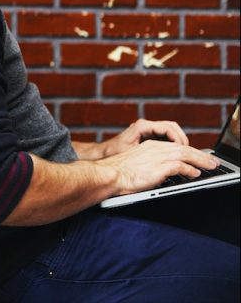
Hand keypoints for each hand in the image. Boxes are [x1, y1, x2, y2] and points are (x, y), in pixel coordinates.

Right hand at [98, 139, 217, 194]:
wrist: (108, 174)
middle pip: (183, 148)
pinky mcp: (158, 167)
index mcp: (149, 146)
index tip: (198, 157)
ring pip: (185, 155)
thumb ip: (150, 164)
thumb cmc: (117, 173)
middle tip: (212, 162)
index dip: (189, 152)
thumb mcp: (136, 163)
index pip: (174, 146)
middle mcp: (155, 148)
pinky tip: (195, 174)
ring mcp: (157, 157)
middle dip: (200, 155)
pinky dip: (190, 170)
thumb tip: (162, 173)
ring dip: (201, 161)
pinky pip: (180, 166)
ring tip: (210, 167)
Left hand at [100, 119, 188, 157]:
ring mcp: (147, 130)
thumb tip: (167, 155)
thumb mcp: (133, 153)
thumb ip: (149, 153)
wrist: (104, 154)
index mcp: (143, 126)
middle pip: (172, 127)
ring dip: (179, 142)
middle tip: (189, 153)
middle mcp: (146, 125)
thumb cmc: (115, 154)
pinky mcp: (148, 136)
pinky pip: (165, 137)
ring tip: (185, 155)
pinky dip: (173, 144)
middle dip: (182, 139)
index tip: (184, 150)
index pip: (168, 128)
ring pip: (170, 132)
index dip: (179, 139)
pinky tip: (176, 155)